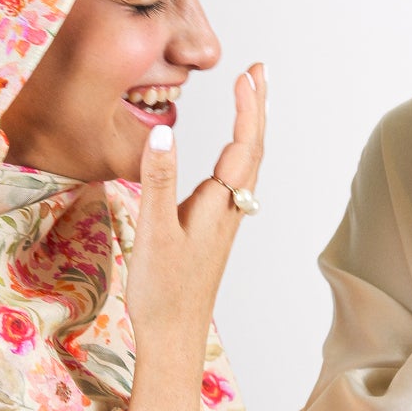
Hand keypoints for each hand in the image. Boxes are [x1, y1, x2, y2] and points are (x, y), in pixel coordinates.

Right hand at [126, 65, 264, 410]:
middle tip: (258, 72)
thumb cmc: (163, 291)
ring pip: (245, 166)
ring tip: (248, 98)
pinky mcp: (212, 232)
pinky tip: (228, 155)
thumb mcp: (153, 232)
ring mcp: (223, 222)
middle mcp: (229, 210)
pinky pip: (233, 182)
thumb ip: (156, 181)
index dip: (248, 108)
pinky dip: (236, 154)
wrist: (174, 338)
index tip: (248, 73)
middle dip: (256, 109)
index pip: (242, 146)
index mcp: (219, 205)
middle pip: (252, 150)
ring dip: (249, 129)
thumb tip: (163, 132)